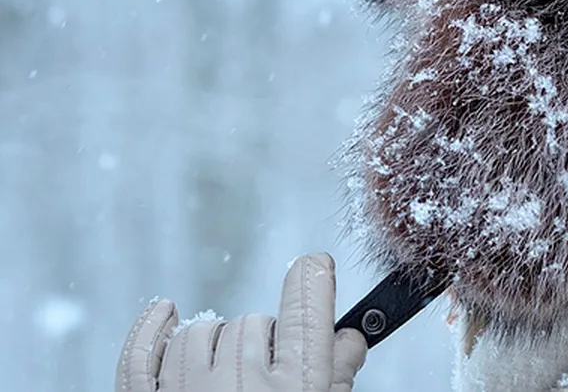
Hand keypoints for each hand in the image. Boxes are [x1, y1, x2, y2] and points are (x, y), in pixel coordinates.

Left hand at [116, 252, 367, 391]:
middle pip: (253, 325)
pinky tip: (166, 312)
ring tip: (226, 377)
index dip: (313, 281)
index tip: (315, 265)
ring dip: (216, 343)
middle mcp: (240, 385)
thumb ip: (338, 377)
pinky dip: (153, 329)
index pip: (306, 314)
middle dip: (263, 342)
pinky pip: (142, 353)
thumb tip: (348, 337)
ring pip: (201, 332)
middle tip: (268, 377)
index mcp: (294, 389)